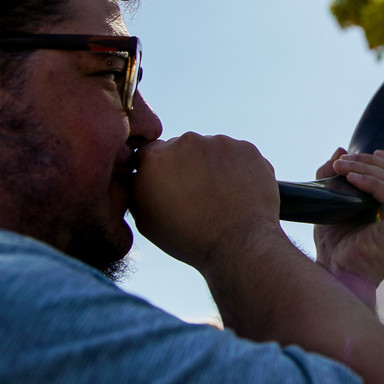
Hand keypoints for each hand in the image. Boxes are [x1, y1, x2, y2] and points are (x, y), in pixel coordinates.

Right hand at [129, 132, 281, 269]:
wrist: (240, 242)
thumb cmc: (189, 238)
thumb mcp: (146, 221)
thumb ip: (137, 191)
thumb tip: (138, 179)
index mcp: (155, 158)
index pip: (149, 154)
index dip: (158, 172)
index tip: (168, 188)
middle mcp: (186, 141)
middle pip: (180, 148)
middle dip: (184, 166)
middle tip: (195, 195)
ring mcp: (218, 142)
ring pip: (209, 150)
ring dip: (210, 166)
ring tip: (218, 197)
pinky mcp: (246, 148)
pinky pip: (235, 155)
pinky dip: (235, 169)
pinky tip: (236, 192)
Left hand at [313, 148, 383, 298]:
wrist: (337, 273)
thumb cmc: (334, 243)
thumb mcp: (331, 200)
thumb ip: (335, 176)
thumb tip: (340, 149)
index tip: (363, 152)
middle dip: (368, 161)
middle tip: (341, 161)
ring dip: (367, 169)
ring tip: (341, 168)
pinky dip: (373, 183)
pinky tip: (352, 180)